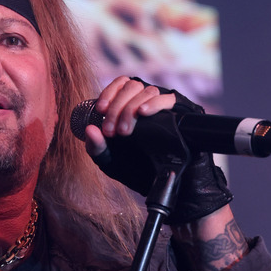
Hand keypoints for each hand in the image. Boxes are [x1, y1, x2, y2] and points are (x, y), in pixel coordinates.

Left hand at [84, 76, 232, 224]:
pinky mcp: (181, 113)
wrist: (165, 186)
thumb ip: (97, 147)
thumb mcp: (110, 160)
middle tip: (111, 131)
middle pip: (131, 86)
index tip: (101, 110)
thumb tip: (89, 129)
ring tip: (124, 131)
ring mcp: (164, 106)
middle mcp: (147, 102)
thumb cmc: (136, 170)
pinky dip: (154, 103)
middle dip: (117, 107)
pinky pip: (169, 99)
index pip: (120, 84)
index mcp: (129, 106)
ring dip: (131, 108)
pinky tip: (142, 113)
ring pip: (148, 90)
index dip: (109, 93)